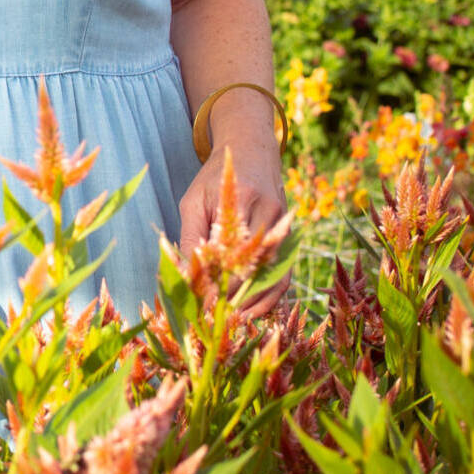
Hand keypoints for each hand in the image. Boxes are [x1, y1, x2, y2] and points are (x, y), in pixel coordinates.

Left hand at [178, 129, 291, 319]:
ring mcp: (285, 225)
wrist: (251, 151)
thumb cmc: (214, 178)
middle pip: (257, 266)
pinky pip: (284, 273)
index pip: (232, 250)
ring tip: (235, 322)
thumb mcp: (194, 201)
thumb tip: (183, 276)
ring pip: (276, 275)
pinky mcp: (290, 236)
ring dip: (257, 303)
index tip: (201, 302)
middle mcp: (271, 212)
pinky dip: (270, 295)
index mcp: (244, 198)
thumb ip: (190, 237)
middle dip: (237, 296)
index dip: (217, 281)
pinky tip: (252, 310)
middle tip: (215, 319)